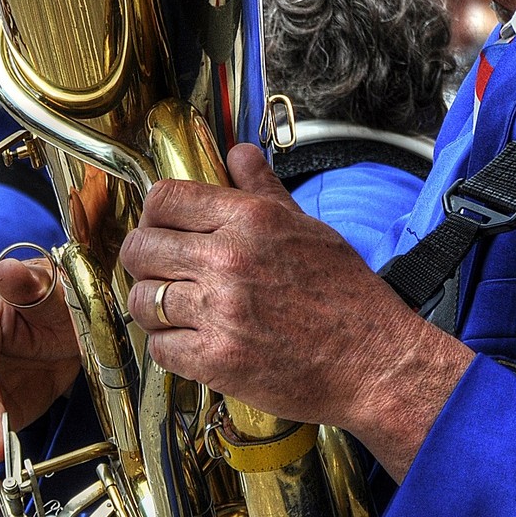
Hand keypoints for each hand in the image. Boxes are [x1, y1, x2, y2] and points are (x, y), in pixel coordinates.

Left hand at [118, 144, 470, 476]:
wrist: (375, 362)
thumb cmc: (347, 297)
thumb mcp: (308, 227)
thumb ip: (263, 189)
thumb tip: (239, 153)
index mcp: (249, 219)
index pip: (163, 199)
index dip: (154, 214)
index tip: (160, 229)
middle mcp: (228, 259)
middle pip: (140, 248)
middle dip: (143, 260)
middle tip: (160, 271)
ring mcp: (219, 311)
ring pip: (142, 299)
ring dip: (152, 306)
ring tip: (174, 310)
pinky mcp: (217, 360)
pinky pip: (159, 347)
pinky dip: (168, 346)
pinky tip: (190, 342)